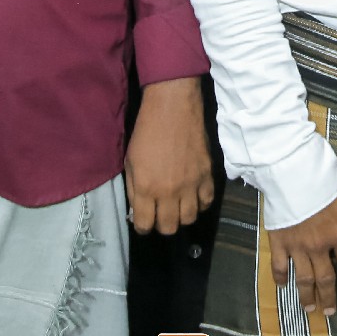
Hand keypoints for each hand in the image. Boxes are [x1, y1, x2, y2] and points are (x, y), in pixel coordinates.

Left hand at [124, 78, 214, 234]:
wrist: (173, 108)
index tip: (144, 220)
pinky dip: (200, 203)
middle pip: (169, 227)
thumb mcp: (129, 161)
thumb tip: (138, 210)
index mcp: (145, 188)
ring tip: (178, 206)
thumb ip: (133, 189)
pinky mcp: (207, 175)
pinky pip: (207, 202)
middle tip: (160, 215)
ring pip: (189, 219)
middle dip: (162, 225)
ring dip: (181, 216)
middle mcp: (168, 192)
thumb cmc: (146, 132)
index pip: (145, 225)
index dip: (143, 226)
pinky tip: (194, 196)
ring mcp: (190, 185)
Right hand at [268, 177, 336, 315]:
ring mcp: (297, 246)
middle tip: (329, 312)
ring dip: (306, 294)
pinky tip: (281, 286)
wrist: (294, 173)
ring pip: (303, 277)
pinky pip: (279, 264)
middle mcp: (318, 246)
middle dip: (328, 296)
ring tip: (308, 308)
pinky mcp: (279, 241)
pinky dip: (280, 276)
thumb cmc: (325, 181)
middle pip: (325, 278)